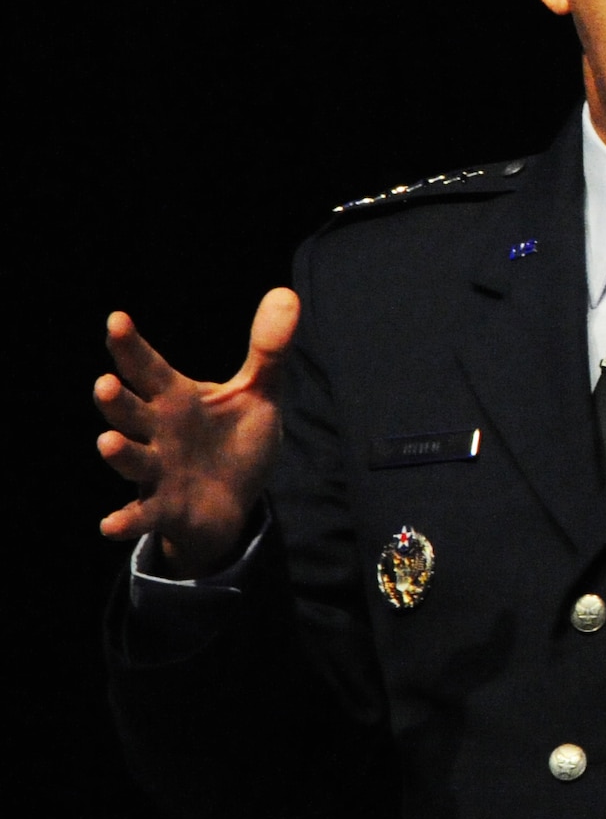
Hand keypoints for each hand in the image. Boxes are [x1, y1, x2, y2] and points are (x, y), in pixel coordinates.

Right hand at [94, 288, 298, 576]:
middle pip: (130, 413)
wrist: (234, 502)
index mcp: (176, 400)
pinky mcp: (165, 509)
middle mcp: (158, 433)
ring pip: (132, 460)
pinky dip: (126, 521)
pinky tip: (110, 526)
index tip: (117, 320)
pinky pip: (142, 515)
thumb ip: (267, 349)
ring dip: (119, 453)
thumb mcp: (257, 392)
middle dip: (116, 401)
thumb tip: (287, 292)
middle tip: (105, 382)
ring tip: (108, 442)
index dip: (131, 346)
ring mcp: (158, 472)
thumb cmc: (234, 440)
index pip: (149, 369)